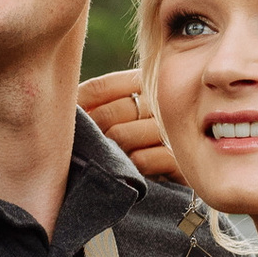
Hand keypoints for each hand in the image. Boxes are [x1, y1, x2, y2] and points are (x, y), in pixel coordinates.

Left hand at [78, 69, 181, 183]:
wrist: (191, 174)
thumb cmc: (144, 143)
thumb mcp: (125, 117)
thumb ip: (102, 104)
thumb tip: (66, 107)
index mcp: (144, 82)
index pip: (102, 87)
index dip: (79, 103)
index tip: (68, 118)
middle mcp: (160, 100)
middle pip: (108, 113)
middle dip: (93, 133)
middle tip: (89, 147)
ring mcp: (171, 128)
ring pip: (121, 136)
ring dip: (110, 153)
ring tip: (111, 160)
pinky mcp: (179, 158)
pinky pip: (140, 159)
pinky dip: (130, 167)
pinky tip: (132, 171)